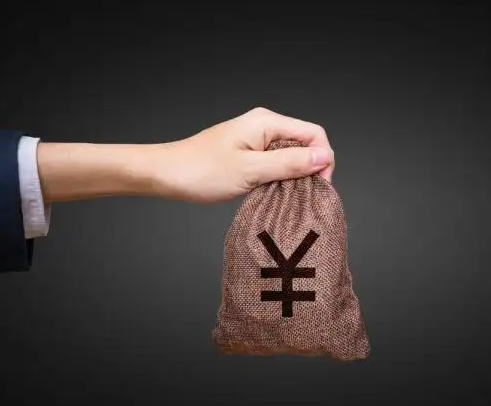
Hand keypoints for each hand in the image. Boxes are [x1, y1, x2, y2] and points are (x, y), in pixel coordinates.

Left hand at [148, 107, 334, 202]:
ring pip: (291, 156)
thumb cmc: (200, 171)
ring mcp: (256, 139)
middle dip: (309, 170)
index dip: (322, 160)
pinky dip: (279, 179)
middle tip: (302, 197)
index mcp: (266, 122)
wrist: (165, 174)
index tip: (318, 187)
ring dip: (294, 177)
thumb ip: (289, 163)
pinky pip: (276, 163)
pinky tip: (272, 194)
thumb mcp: (250, 170)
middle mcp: (264, 126)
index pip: (314, 134)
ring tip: (285, 198)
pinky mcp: (249, 153)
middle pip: (305, 145)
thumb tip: (324, 157)